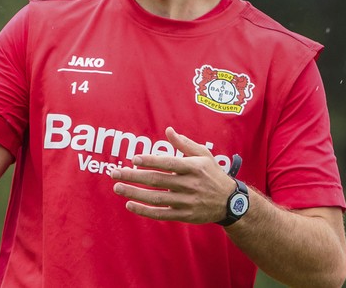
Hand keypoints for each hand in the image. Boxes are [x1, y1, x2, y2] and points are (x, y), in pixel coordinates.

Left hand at [110, 127, 235, 223]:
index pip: (168, 163)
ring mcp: (186, 202)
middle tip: (114, 172)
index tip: (133, 159)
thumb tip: (168, 130)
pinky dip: (144, 211)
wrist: (231, 203)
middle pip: (157, 180)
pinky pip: (161, 214)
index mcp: (193, 167)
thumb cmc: (213, 174)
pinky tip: (130, 205)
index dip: (150, 161)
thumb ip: (184, 144)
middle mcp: (189, 185)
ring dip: (134, 193)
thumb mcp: (204, 156)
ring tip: (117, 187)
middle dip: (133, 176)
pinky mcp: (184, 215)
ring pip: (156, 198)